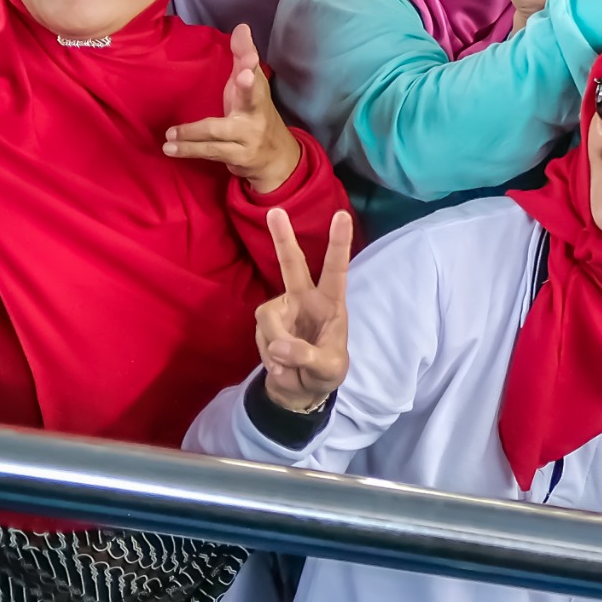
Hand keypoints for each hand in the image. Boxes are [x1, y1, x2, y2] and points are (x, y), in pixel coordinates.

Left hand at [164, 23, 302, 192]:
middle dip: (247, 86)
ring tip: (170, 135)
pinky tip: (171, 149)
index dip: (252, 61)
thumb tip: (241, 27)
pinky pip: (211, 152)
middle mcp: (257, 112)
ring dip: (192, 134)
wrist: (276, 157)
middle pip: (251, 98)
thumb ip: (243, 58)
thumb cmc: (254, 114)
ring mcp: (249, 136)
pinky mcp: (239, 157)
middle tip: (241, 75)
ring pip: (219, 132)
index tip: (249, 53)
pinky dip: (189, 150)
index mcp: (258, 92)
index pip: (255, 72)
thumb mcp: (251, 87)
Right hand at [255, 206, 350, 411]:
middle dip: (283, 239)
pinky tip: (280, 366)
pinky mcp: (266, 324)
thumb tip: (279, 345)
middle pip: (292, 265)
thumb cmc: (326, 371)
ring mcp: (283, 310)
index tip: (341, 215)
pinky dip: (269, 357)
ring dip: (276, 345)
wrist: (301, 390)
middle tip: (274, 211)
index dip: (338, 243)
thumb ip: (307, 357)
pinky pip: (261, 337)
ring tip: (290, 364)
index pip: (336, 269)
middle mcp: (305, 298)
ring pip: (268, 318)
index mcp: (331, 301)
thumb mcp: (328, 369)